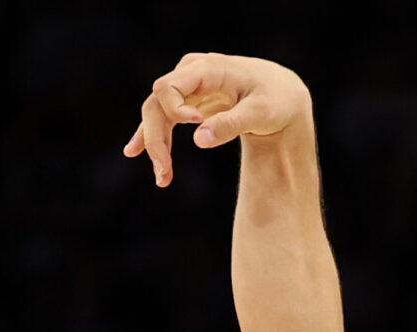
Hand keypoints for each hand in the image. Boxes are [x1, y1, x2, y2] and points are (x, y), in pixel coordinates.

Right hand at [124, 54, 309, 187]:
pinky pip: (164, 119)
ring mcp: (187, 88)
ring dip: (154, 144)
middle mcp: (191, 74)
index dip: (174, 111)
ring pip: (157, 114)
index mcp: (207, 69)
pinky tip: (134, 152)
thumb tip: (199, 140)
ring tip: (162, 177)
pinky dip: (153, 137)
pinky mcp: (188, 103)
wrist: (282, 94)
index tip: (196, 127)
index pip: (168, 87)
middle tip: (163, 173)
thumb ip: (231, 124)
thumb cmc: (275, 100)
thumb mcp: (260, 113)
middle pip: (157, 104)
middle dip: (156, 138)